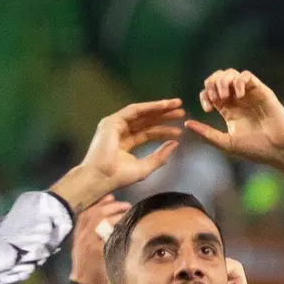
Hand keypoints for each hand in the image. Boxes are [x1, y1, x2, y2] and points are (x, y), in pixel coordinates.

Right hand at [56, 98, 188, 206]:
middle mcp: (120, 132)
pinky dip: (150, 107)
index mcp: (126, 143)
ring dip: (159, 108)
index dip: (163, 131)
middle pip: (146, 121)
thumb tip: (175, 143)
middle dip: (164, 116)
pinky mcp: (112, 121)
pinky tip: (164, 106)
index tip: (179, 130)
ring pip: (141, 113)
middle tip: (182, 112)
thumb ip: (160, 156)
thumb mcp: (145, 167)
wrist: (102, 178)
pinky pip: (134, 110)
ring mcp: (115, 125)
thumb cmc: (119, 177)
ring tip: (177, 106)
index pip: (147, 133)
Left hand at [188, 67, 283, 184]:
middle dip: (212, 84)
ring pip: (231, 73)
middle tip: (216, 99)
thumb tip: (187, 123)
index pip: (210, 92)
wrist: (279, 149)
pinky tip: (239, 96)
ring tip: (226, 96)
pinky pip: (246, 76)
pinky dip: (239, 81)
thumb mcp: (226, 143)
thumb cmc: (256, 149)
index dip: (204, 95)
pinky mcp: (261, 90)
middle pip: (218, 78)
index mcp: (229, 110)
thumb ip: (207, 134)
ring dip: (223, 81)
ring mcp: (250, 93)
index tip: (208, 109)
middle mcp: (238, 99)